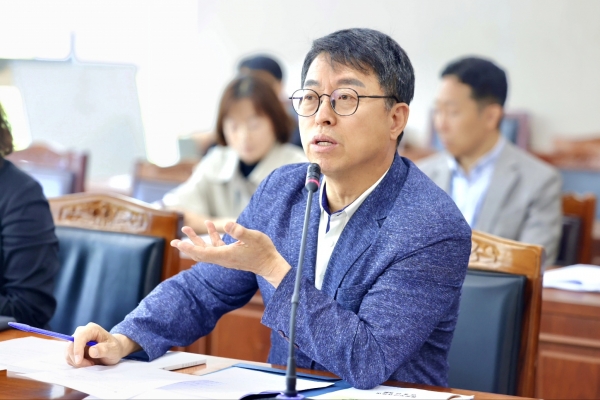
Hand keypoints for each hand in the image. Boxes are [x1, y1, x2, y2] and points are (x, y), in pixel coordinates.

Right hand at [65, 322, 140, 366]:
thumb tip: (91, 351)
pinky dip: (75, 363)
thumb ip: (104, 350)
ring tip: (91, 363)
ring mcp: (76, 340)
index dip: (77, 349)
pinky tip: (86, 363)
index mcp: (92, 329)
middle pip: (70, 345)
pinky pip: (69, 357)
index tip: (79, 361)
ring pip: (68, 352)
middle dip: (77, 358)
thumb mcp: (113, 350)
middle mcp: (82, 332)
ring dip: (77, 362)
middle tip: (90, 364)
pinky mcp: (73, 348)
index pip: (79, 337)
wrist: (112, 350)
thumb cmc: (114, 348)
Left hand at [171, 221, 291, 286]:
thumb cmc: (263, 251)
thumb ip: (239, 231)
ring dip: (196, 239)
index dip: (188, 248)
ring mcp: (226, 257)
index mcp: (225, 255)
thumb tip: (225, 224)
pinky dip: (211, 237)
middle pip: (200, 253)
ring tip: (186, 228)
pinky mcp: (231, 254)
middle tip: (174, 241)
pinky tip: (211, 225)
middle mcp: (223, 258)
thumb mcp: (253, 237)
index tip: (176, 243)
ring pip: (207, 249)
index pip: (201, 253)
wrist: (270, 264)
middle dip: (187, 245)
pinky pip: (216, 246)